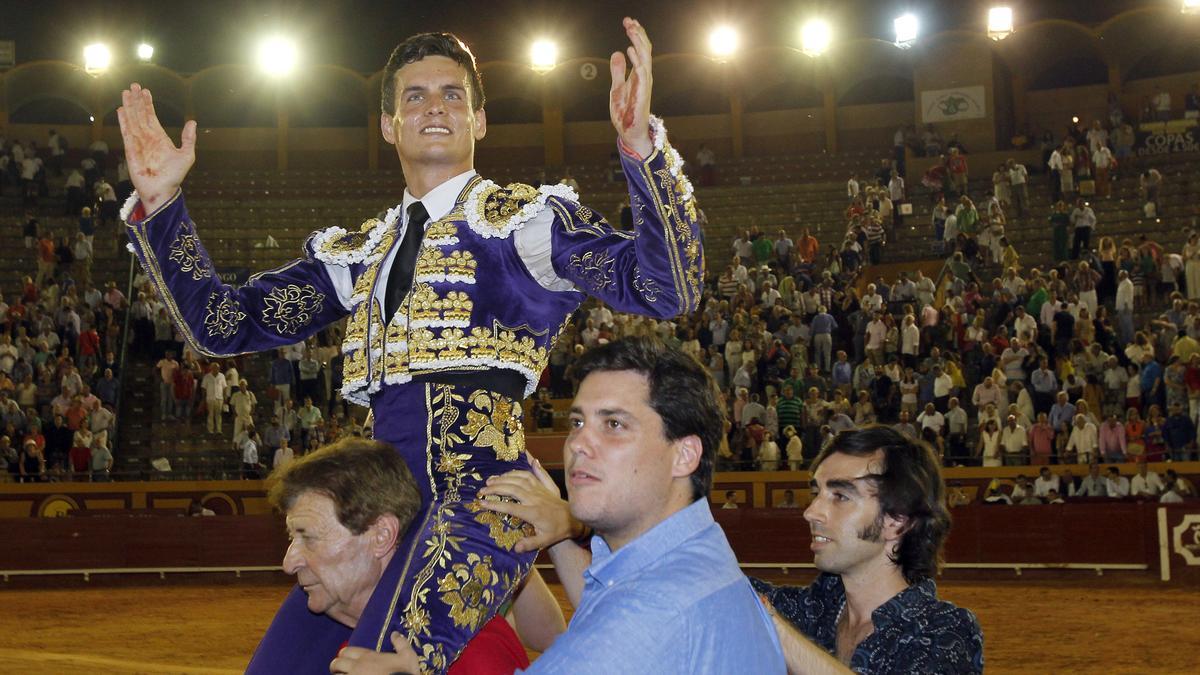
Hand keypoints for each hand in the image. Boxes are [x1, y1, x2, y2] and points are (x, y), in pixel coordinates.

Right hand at [116, 82, 196, 212]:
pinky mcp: (131, 150)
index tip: (145, 91)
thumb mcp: (186, 155)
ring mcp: (138, 143)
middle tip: (133, 85)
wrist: (163, 190)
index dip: (148, 104)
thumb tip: (192, 121)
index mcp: (160, 137)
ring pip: (132, 120)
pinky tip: (121, 110)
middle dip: (137, 100)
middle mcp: (147, 137)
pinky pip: (126, 132)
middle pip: (140, 114)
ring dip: (129, 106)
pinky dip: (123, 121)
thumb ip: (188, 139)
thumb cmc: (175, 176)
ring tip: (126, 92)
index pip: (151, 116)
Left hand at [329, 631, 419, 674]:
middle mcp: (356, 667)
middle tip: (340, 671)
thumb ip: (401, 643)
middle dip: (336, 667)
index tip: (346, 660)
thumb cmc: (403, 673)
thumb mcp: (408, 656)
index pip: (346, 651)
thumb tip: (395, 633)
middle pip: (336, 663)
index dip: (344, 655)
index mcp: (367, 656)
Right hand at [476, 457, 580, 551]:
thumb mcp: (544, 541)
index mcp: (533, 512)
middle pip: (512, 489)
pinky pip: (531, 474)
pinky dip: (519, 470)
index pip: (511, 507)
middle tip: (482, 490)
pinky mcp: (544, 485)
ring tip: (491, 480)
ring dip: (504, 477)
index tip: (482, 503)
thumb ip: (530, 544)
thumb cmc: (556, 531)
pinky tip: (510, 469)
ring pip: (519, 479)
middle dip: (495, 488)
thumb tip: (515, 548)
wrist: (573, 520)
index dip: (495, 504)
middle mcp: (535, 498)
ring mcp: (539, 490)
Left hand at [609, 17, 653, 157]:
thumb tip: (617, 53)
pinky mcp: (642, 93)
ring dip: (638, 42)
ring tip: (631, 29)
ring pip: (645, 57)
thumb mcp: (616, 87)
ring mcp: (644, 84)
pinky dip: (636, 60)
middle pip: (644, 50)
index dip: (636, 35)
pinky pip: (642, 73)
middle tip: (629, 20)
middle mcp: (644, 76)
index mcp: (639, 74)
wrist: (629, 132)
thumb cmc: (625, 112)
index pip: (640, 50)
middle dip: (637, 34)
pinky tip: (629, 49)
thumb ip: (618, 71)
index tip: (629, 22)